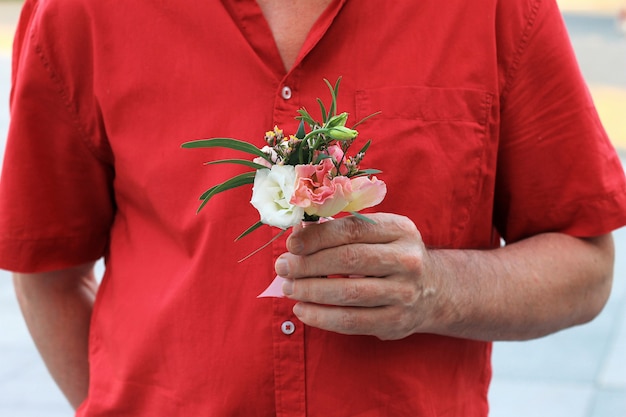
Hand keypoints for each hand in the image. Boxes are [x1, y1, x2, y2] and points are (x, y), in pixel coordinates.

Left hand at [275, 213, 438, 339]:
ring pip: (348, 294)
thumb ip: (342, 231)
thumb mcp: (378, 234)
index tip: (291, 244)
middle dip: (308, 264)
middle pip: (348, 260)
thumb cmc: (390, 256)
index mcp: (400, 230)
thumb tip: (297, 235)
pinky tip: (302, 310)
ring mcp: (404, 293)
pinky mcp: (396, 321)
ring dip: (310, 291)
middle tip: (283, 267)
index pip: (352, 229)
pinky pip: (351, 322)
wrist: (433, 291)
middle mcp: (407, 259)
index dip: (318, 236)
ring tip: (289, 288)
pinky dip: (321, 317)